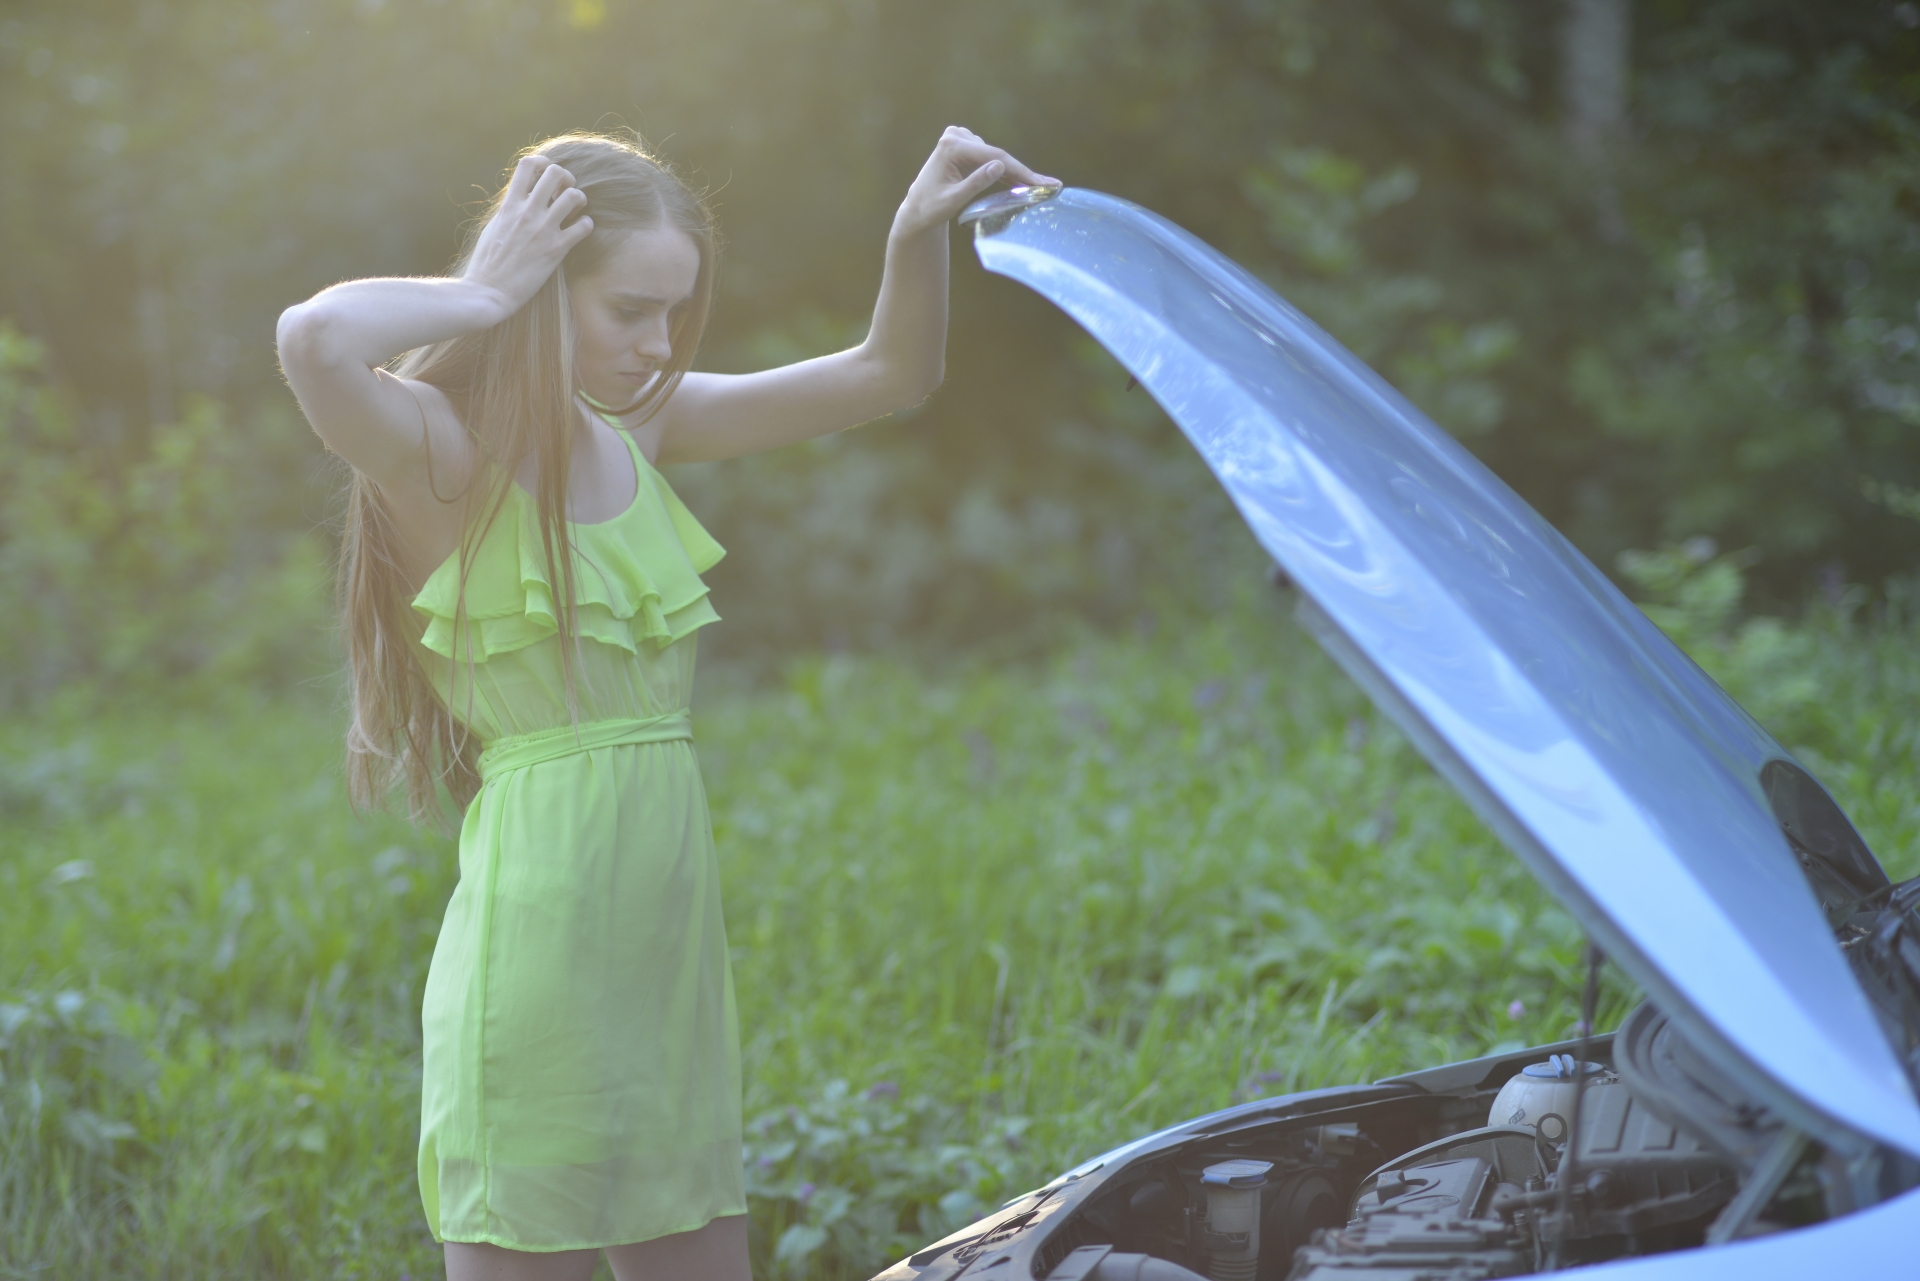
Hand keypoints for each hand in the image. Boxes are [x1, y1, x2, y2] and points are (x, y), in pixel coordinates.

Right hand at [462, 155, 594, 316]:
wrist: (488, 292)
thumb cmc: (487, 263)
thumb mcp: (494, 227)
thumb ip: (509, 209)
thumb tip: (520, 198)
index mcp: (509, 205)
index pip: (528, 165)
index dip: (542, 163)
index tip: (546, 173)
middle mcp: (527, 212)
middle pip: (555, 173)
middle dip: (566, 178)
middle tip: (565, 191)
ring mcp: (543, 230)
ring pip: (574, 195)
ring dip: (579, 199)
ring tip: (575, 210)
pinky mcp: (556, 250)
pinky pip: (583, 226)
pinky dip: (586, 225)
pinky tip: (580, 231)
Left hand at [893, 126, 1059, 238]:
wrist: (916, 208)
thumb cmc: (930, 208)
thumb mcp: (953, 200)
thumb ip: (975, 183)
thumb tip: (999, 166)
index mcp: (951, 147)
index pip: (992, 157)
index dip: (1019, 170)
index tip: (1040, 182)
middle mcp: (956, 136)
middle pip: (996, 155)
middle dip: (1022, 172)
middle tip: (1050, 185)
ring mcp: (960, 138)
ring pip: (995, 157)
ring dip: (1014, 172)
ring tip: (1037, 187)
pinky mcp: (964, 144)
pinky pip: (989, 158)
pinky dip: (1003, 170)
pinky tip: (1019, 182)